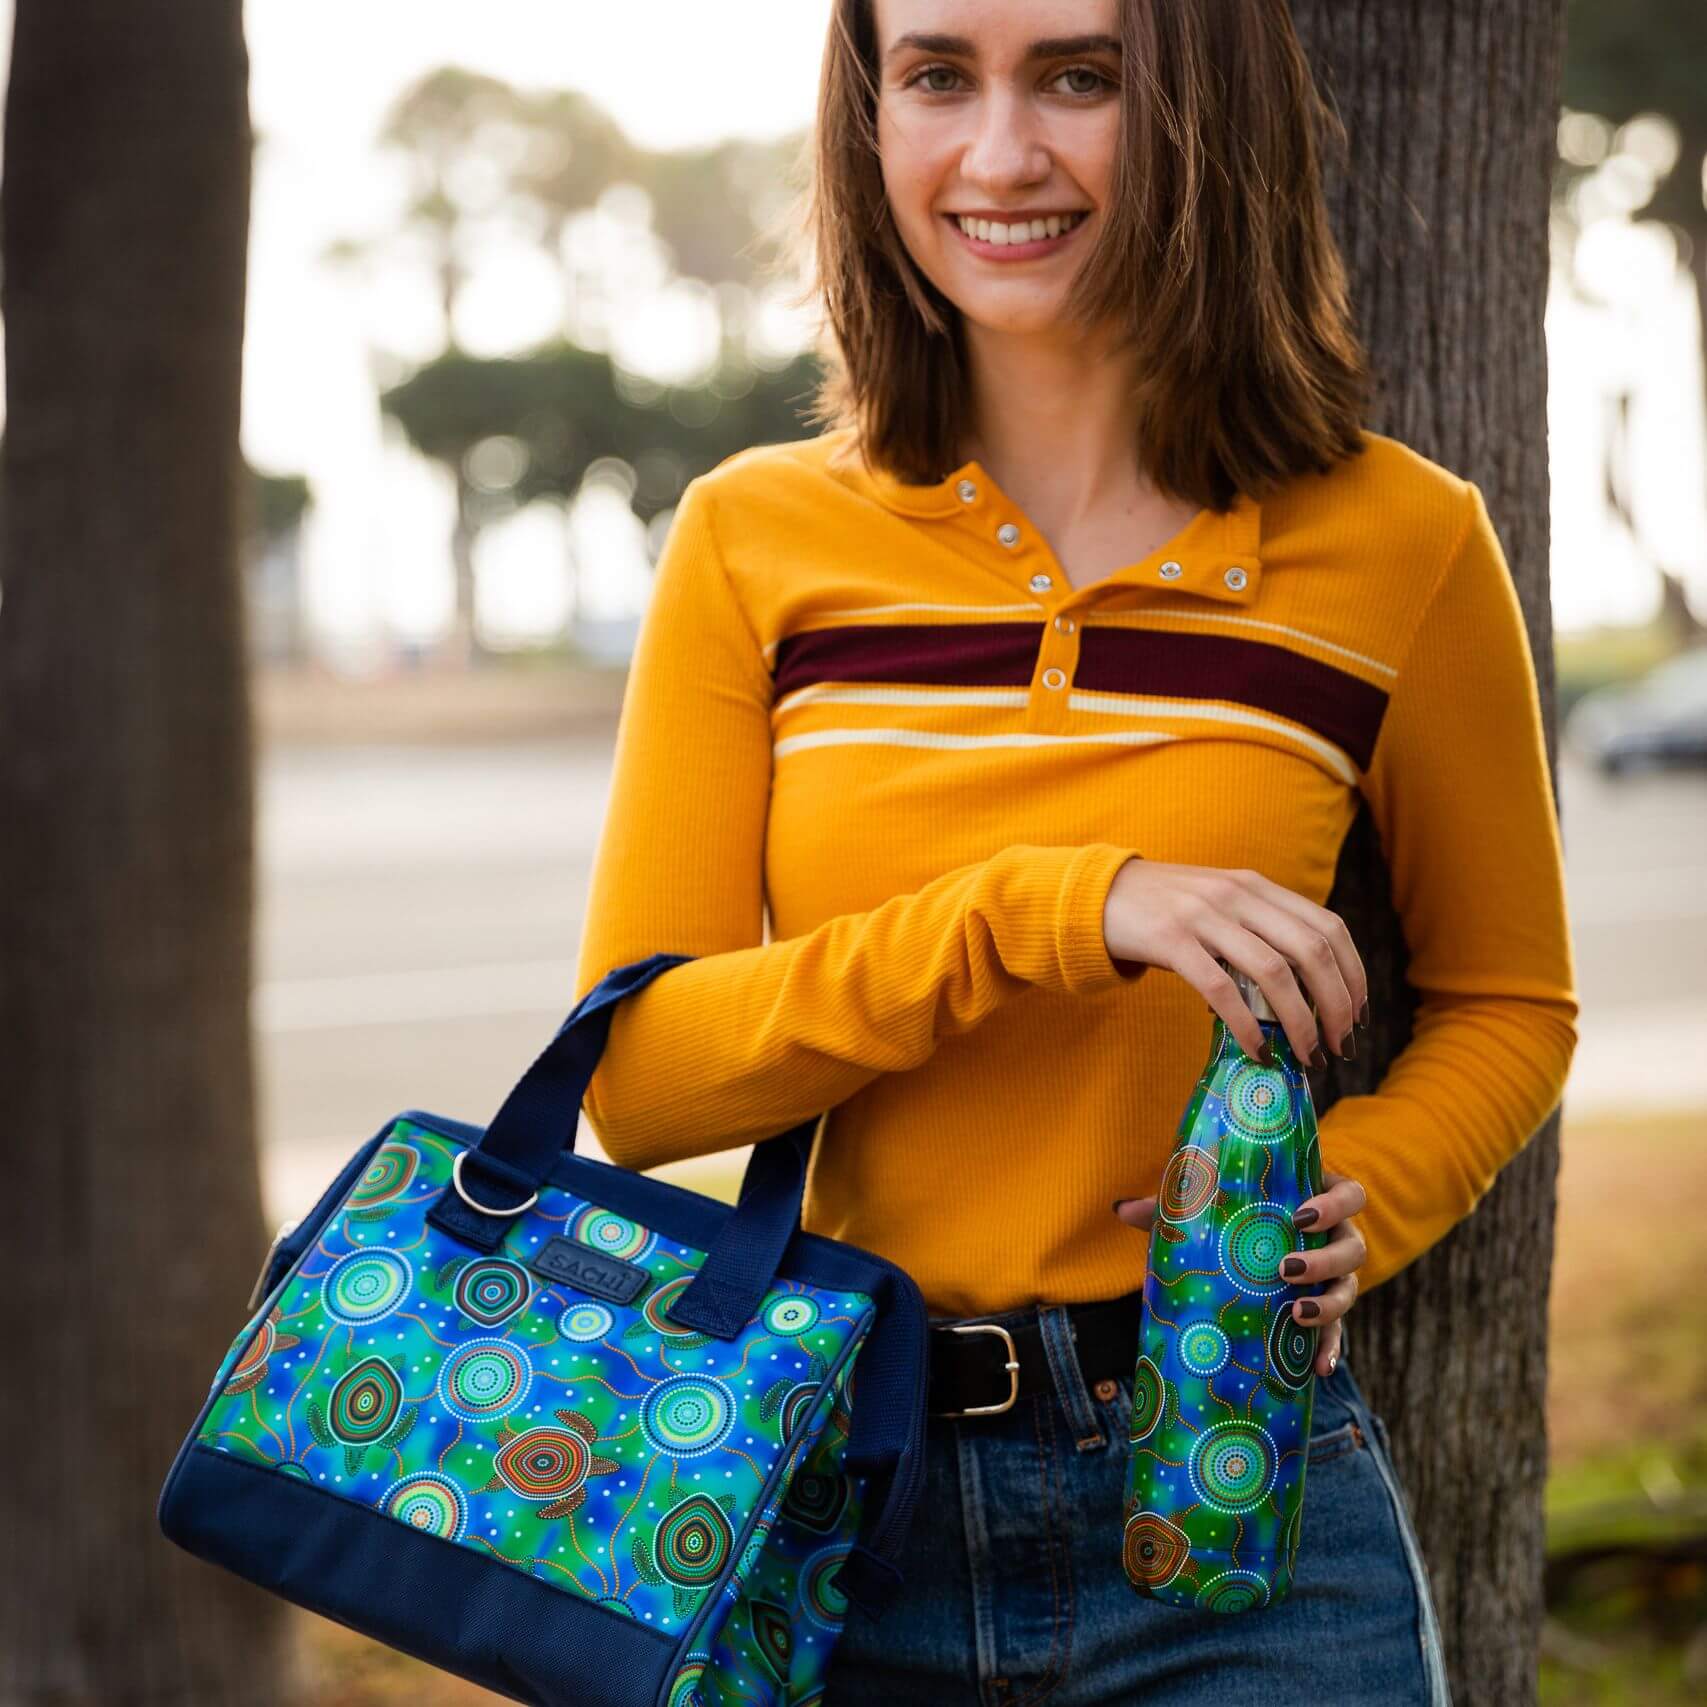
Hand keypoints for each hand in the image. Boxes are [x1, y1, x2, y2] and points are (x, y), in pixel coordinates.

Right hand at [1102, 859, 1368, 1064]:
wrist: (1096, 895)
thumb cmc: (1162, 910)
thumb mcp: (1218, 904)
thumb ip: (1257, 929)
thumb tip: (1303, 987)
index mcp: (1256, 886)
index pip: (1328, 927)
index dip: (1353, 975)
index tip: (1357, 1016)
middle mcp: (1237, 895)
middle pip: (1311, 951)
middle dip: (1337, 1005)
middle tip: (1341, 1046)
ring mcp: (1204, 915)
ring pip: (1274, 973)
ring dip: (1300, 1022)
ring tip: (1308, 1055)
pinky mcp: (1171, 940)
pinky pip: (1222, 990)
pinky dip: (1247, 1027)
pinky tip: (1257, 1052)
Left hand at [1112, 1167, 1367, 1376]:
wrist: (1248, 1254)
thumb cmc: (1233, 1218)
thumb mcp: (1209, 1210)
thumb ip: (1171, 1206)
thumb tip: (1120, 1208)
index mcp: (1314, 1200)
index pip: (1348, 1194)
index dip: (1333, 1204)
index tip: (1300, 1217)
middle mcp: (1334, 1238)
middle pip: (1355, 1245)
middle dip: (1326, 1259)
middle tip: (1286, 1269)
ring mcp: (1334, 1277)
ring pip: (1351, 1288)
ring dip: (1330, 1304)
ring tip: (1296, 1315)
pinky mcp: (1327, 1311)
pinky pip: (1337, 1332)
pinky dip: (1329, 1349)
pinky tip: (1317, 1369)